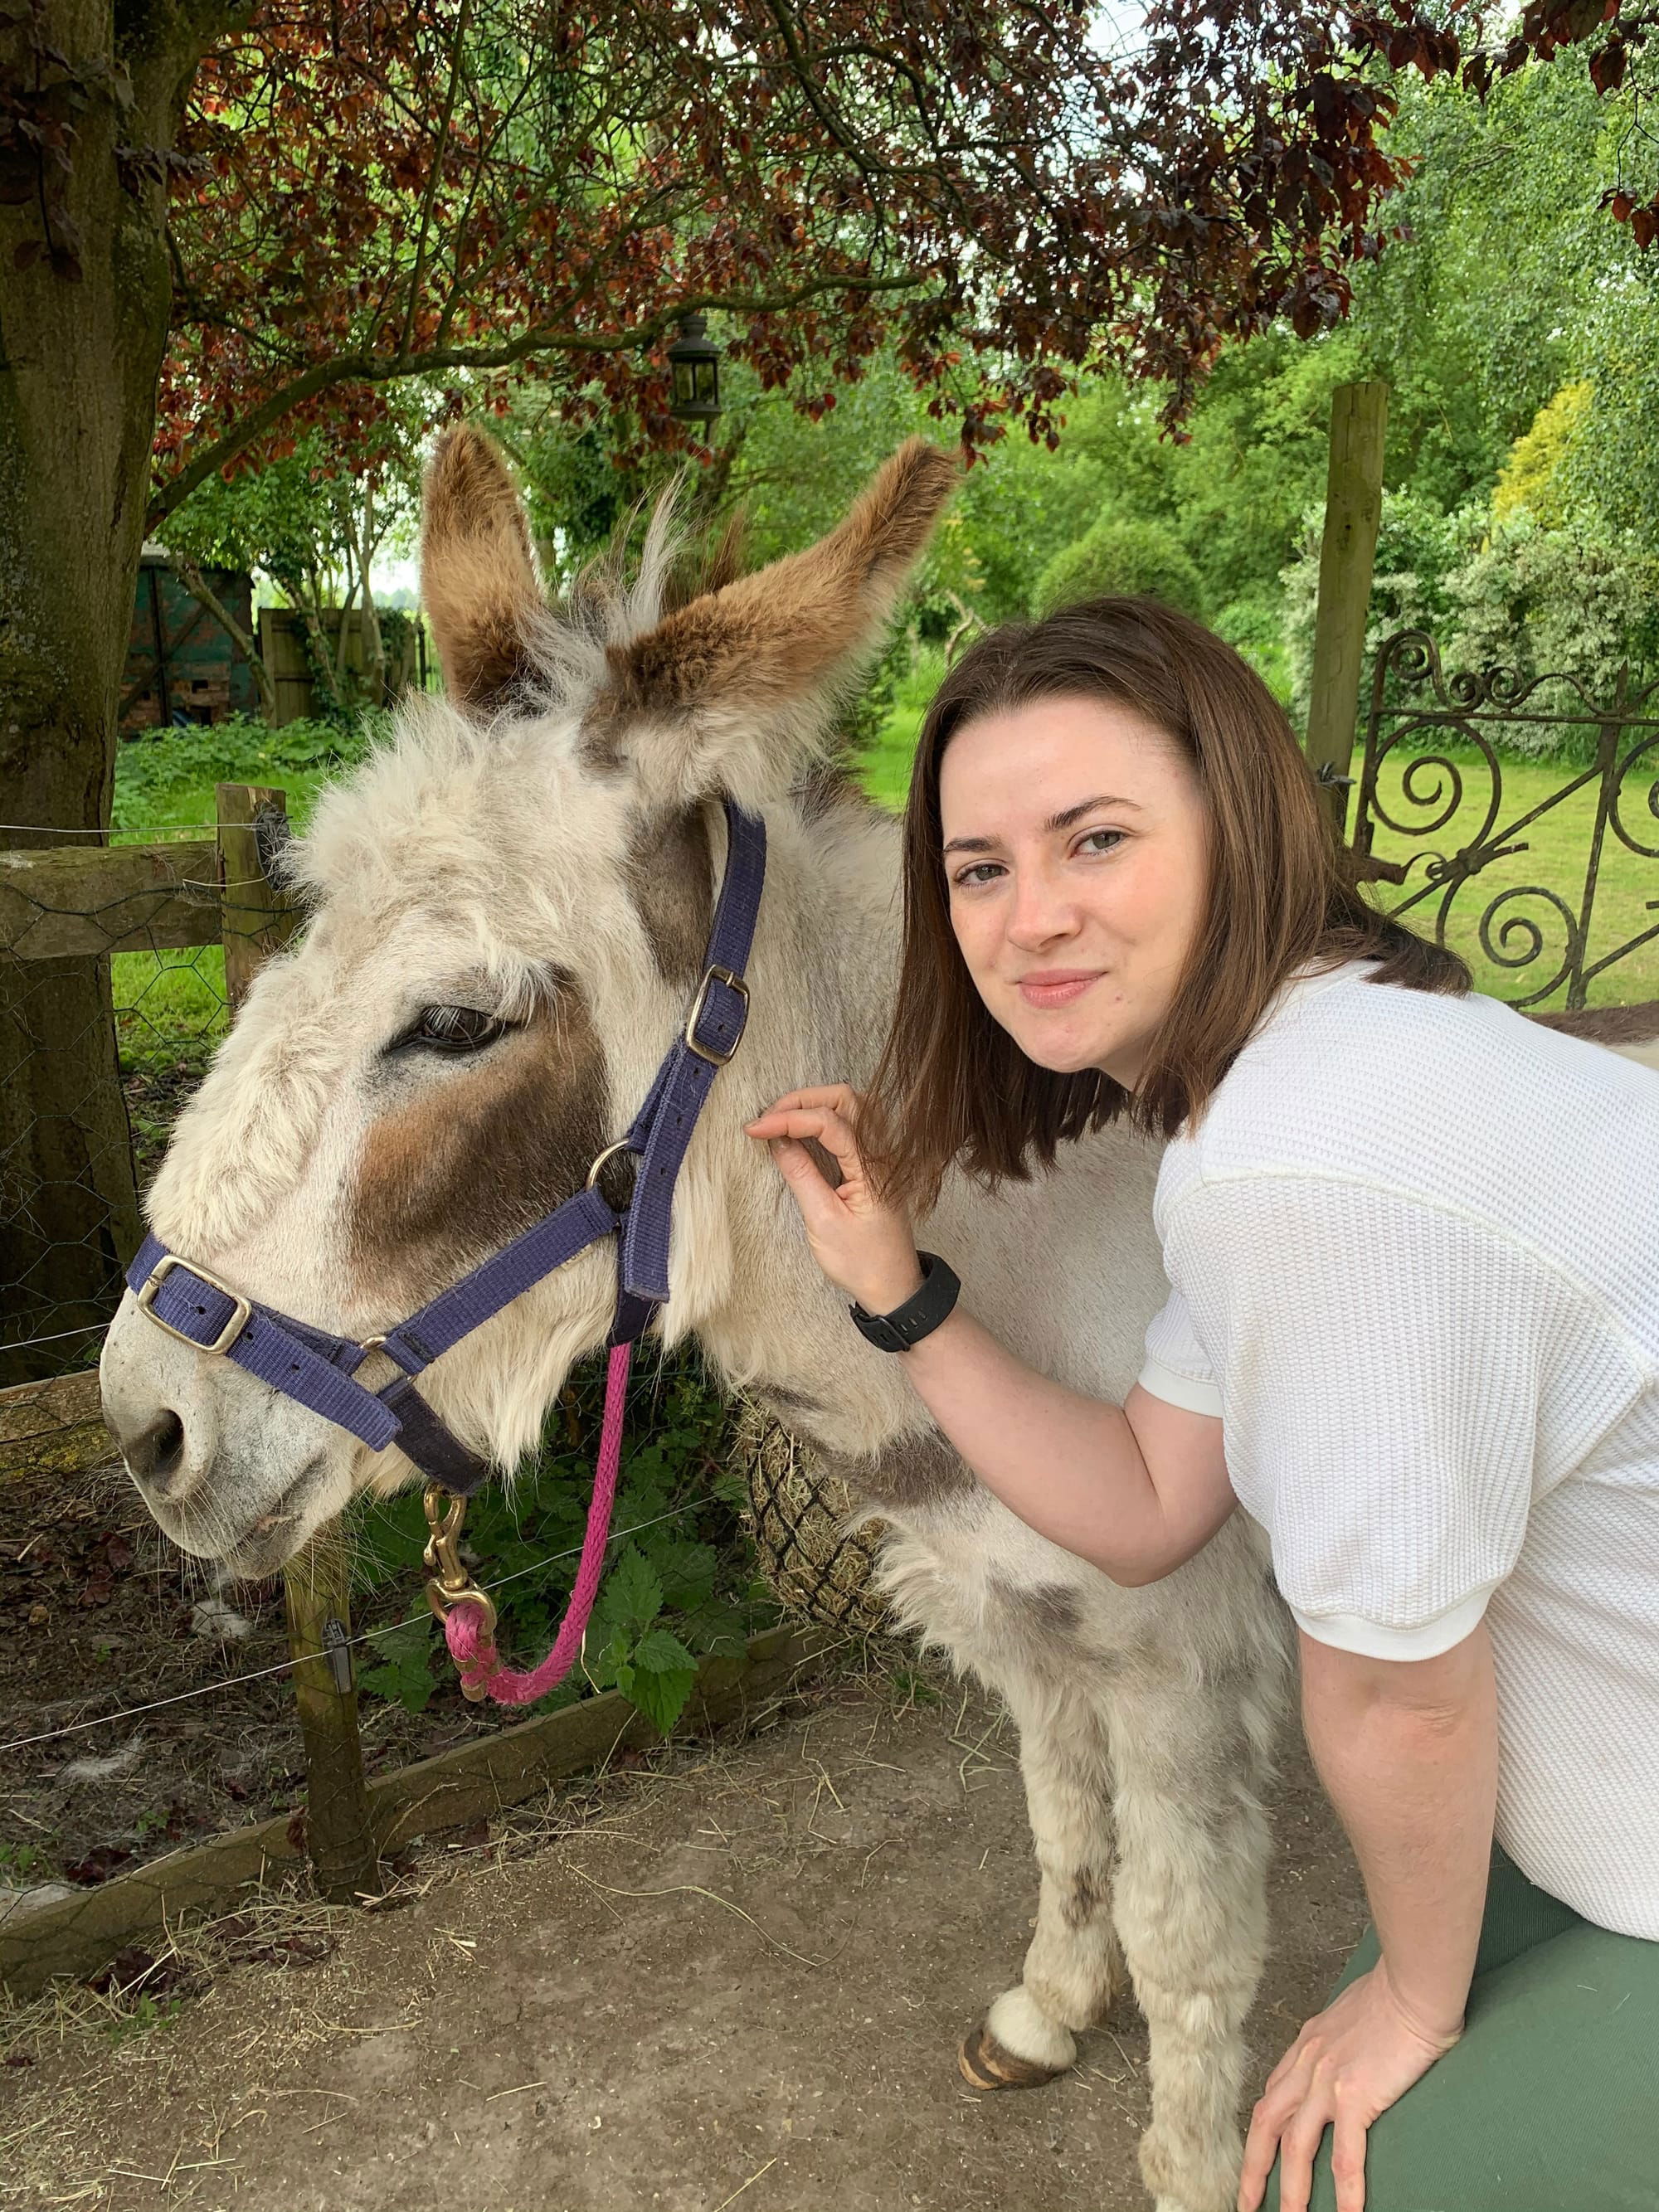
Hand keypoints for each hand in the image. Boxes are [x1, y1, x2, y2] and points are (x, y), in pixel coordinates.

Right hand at [744, 1084, 922, 1316]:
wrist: (892, 1286)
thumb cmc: (861, 1261)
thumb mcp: (823, 1220)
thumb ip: (801, 1174)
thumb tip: (777, 1139)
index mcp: (872, 1167)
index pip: (829, 1122)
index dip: (789, 1118)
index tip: (755, 1128)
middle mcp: (882, 1153)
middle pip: (846, 1099)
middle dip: (802, 1100)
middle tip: (768, 1117)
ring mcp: (880, 1156)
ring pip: (851, 1107)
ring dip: (814, 1104)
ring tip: (780, 1120)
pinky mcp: (873, 1163)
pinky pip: (852, 1125)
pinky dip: (824, 1118)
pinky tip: (800, 1130)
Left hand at [1238, 1963, 1460, 2211]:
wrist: (1414, 1986)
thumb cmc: (1393, 1993)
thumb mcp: (1348, 2014)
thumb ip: (1337, 2040)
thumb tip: (1344, 2052)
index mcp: (1305, 2046)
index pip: (1271, 2096)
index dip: (1260, 2133)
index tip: (1256, 2159)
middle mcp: (1307, 2064)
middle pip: (1266, 2124)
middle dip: (1253, 2168)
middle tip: (1246, 2203)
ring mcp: (1327, 2081)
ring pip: (1296, 2146)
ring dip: (1290, 2190)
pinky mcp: (1356, 2096)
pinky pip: (1346, 2155)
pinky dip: (1344, 2190)